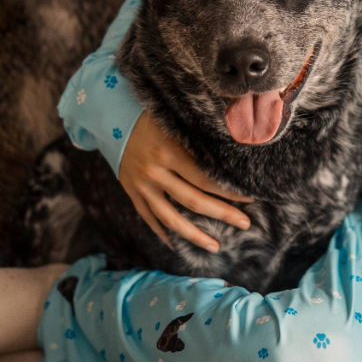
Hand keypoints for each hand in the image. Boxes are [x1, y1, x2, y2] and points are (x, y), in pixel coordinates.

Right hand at [117, 109, 254, 252]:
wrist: (110, 116)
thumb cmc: (152, 115)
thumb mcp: (176, 121)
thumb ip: (200, 138)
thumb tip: (235, 151)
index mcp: (169, 151)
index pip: (206, 179)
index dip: (230, 191)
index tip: (250, 198)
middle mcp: (155, 172)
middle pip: (193, 200)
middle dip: (222, 214)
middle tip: (246, 224)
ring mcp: (141, 185)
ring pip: (170, 218)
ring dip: (194, 235)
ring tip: (215, 246)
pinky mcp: (131, 191)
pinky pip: (148, 217)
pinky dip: (162, 231)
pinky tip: (176, 243)